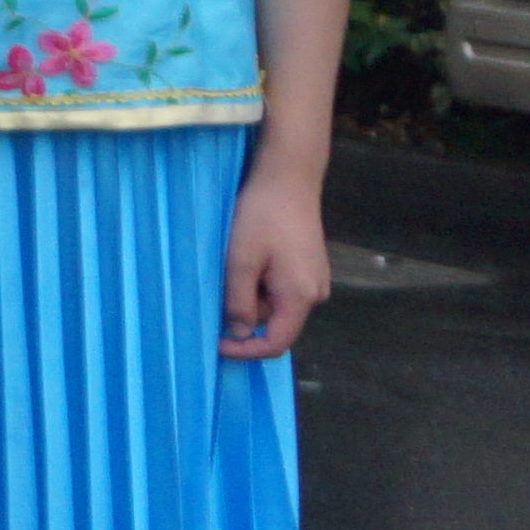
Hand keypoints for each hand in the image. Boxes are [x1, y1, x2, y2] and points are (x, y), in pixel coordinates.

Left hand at [221, 164, 329, 360]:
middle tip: (217, 285)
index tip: (214, 344)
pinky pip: (279, 288)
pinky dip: (257, 281)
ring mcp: (314, 280)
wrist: (288, 179)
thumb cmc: (262, 217)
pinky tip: (247, 255)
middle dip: (242, 312)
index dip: (244, 350)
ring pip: (273, 304)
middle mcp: (315, 293)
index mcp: (301, 297)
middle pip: (273, 322)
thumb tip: (239, 333)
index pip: (276, 343)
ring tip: (234, 260)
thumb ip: (238, 302)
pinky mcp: (308, 267)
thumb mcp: (240, 262)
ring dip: (247, 293)